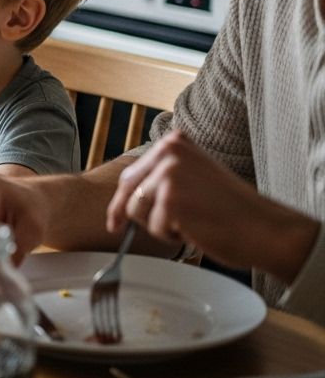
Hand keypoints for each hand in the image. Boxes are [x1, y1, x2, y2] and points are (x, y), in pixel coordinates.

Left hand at [107, 130, 317, 277]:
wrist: (264, 228)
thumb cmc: (231, 209)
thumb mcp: (194, 176)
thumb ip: (165, 175)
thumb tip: (126, 193)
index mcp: (174, 143)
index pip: (132, 174)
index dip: (120, 200)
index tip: (114, 220)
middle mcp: (169, 151)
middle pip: (128, 191)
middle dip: (131, 215)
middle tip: (138, 229)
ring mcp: (169, 173)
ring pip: (135, 209)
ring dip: (157, 224)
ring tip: (189, 222)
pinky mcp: (171, 198)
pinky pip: (151, 226)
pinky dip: (169, 235)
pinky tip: (194, 229)